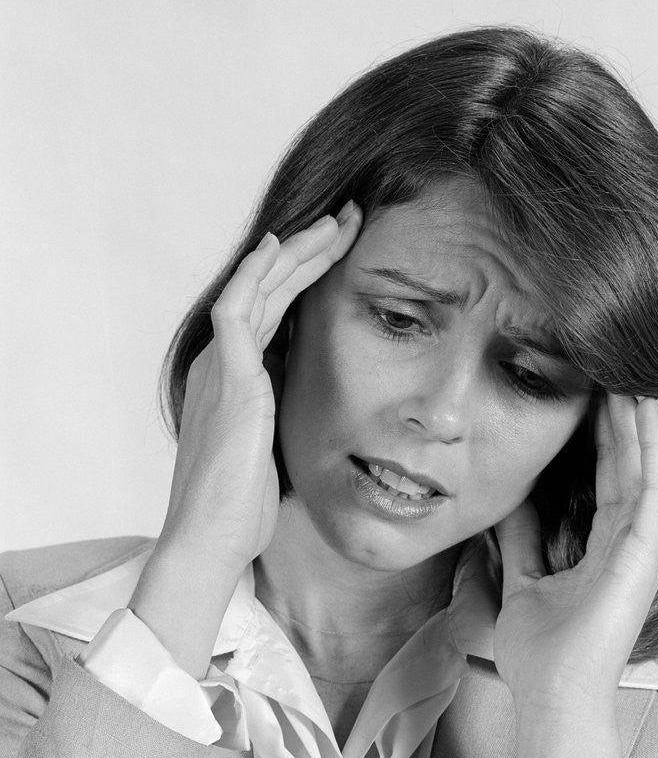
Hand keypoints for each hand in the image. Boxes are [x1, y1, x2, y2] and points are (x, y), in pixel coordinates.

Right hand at [156, 202, 363, 576]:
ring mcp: (222, 367)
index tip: (342, 250)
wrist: (211, 538)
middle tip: (346, 219)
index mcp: (236, 377)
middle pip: (267, 288)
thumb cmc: (241, 502)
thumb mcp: (271, 444)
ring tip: (335, 222)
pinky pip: (237, 309)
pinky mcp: (228, 379)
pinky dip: (256, 274)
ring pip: (256, 287)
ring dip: (295, 251)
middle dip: (308, 250)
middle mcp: (224, 363)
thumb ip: (281, 409)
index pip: (273, 310)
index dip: (306, 275)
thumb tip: (309, 395)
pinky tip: (280, 248)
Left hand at [492, 394, 657, 711]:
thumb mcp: (524, 581)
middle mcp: (631, 547)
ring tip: (642, 388)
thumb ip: (522, 541)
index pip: (614, 483)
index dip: (609, 442)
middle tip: (621, 380)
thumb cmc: (542, 654)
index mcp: (606, 551)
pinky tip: (652, 420)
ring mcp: (642, 552)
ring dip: (652, 430)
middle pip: (638, 471)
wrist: (551, 697)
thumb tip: (509, 504)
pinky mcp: (642, 556)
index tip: (597, 404)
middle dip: (631, 426)